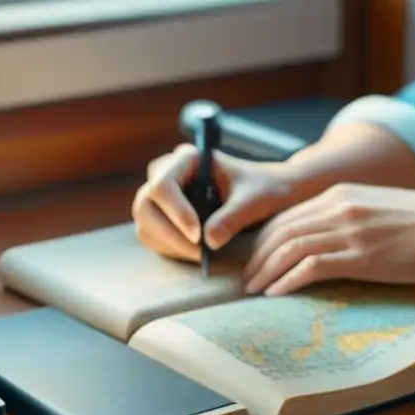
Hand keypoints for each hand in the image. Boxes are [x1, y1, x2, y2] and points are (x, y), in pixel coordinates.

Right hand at [131, 143, 301, 261]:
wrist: (269, 195)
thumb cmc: (264, 189)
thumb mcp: (255, 201)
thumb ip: (232, 217)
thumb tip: (208, 241)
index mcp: (187, 158)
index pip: (163, 185)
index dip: (176, 212)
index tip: (198, 237)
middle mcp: (168, 173)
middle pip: (146, 205)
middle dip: (169, 234)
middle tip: (199, 254)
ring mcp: (161, 196)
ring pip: (145, 223)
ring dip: (170, 245)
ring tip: (202, 256)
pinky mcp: (162, 216)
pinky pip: (151, 236)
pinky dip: (169, 249)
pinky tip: (195, 253)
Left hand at [242, 182, 414, 294]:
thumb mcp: (378, 210)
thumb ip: (349, 218)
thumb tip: (327, 240)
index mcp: (340, 194)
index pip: (287, 215)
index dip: (263, 238)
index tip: (253, 257)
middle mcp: (338, 207)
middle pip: (280, 231)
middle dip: (256, 256)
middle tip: (244, 278)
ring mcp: (348, 231)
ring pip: (289, 248)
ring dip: (265, 271)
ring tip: (253, 290)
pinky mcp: (360, 255)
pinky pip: (310, 267)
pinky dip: (287, 281)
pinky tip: (276, 294)